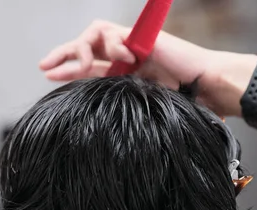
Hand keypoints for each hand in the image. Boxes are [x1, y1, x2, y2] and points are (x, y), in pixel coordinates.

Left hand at [39, 20, 256, 116]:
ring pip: (94, 34)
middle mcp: (128, 59)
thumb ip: (122, 109)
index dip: (69, 70)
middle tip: (45, 67)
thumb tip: (93, 131)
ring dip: (79, 49)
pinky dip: (104, 44)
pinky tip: (109, 61)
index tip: (49, 78)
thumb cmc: (186, 107)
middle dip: (63, 55)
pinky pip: (110, 31)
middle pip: (87, 47)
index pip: (92, 67)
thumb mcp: (143, 110)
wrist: (211, 91)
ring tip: (76, 66)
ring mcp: (134, 46)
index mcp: (127, 77)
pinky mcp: (141, 37)